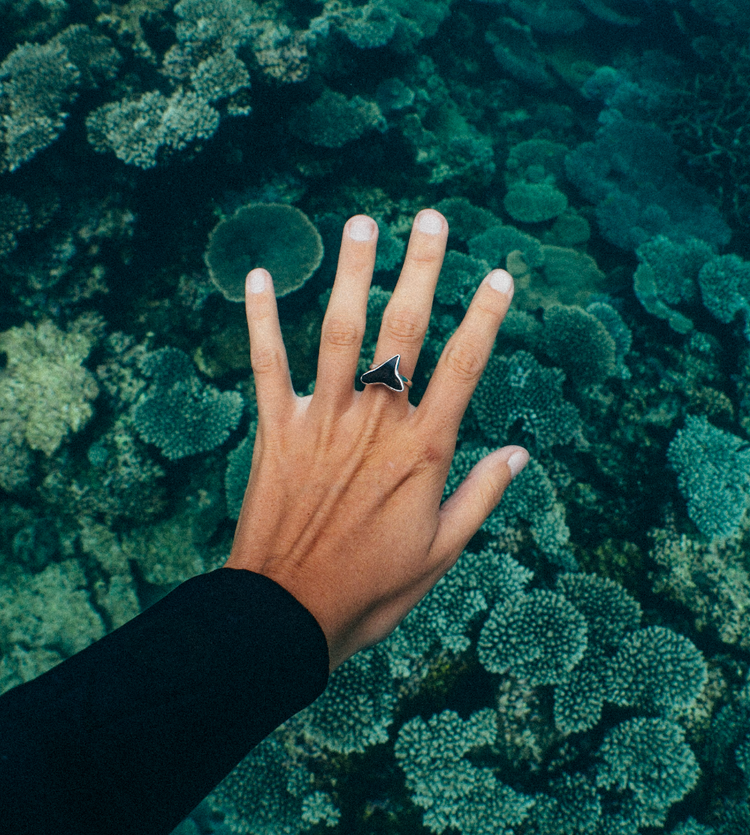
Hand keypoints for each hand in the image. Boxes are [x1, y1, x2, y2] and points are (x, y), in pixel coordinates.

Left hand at [224, 209, 527, 671]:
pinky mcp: (276, 429)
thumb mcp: (442, 552)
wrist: (288, 615)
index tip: (499, 276)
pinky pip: (267, 364)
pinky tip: (259, 275)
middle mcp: (375, 422)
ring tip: (363, 223)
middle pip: (403, 331)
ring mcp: (322, 421)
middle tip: (433, 219)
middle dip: (422, 270)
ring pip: (339, 332)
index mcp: (422, 451)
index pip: (463, 367)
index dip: (484, 318)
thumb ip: (481, 496)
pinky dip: (260, 319)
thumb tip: (521, 453)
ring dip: (351, 274)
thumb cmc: (372, 589)